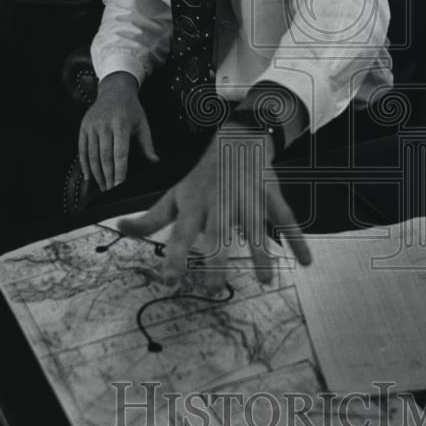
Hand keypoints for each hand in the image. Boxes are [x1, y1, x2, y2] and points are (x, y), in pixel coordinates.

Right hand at [78, 72, 158, 190]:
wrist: (114, 90)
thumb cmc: (132, 109)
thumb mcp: (143, 124)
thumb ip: (147, 144)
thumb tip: (155, 162)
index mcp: (122, 124)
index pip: (120, 153)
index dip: (120, 170)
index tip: (120, 185)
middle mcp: (105, 125)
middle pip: (105, 156)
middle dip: (108, 176)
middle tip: (111, 191)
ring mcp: (92, 126)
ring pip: (93, 155)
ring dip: (97, 174)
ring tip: (103, 187)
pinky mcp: (84, 127)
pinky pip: (82, 149)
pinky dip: (85, 165)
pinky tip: (89, 177)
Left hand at [118, 124, 310, 288]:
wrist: (236, 138)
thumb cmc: (201, 177)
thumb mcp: (174, 195)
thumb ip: (150, 219)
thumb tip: (118, 229)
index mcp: (195, 206)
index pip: (181, 234)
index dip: (173, 256)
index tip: (168, 280)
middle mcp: (220, 202)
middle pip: (218, 232)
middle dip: (216, 258)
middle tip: (214, 286)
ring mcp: (247, 197)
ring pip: (254, 227)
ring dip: (260, 253)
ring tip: (263, 279)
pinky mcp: (269, 194)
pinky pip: (286, 218)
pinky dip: (297, 239)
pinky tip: (306, 262)